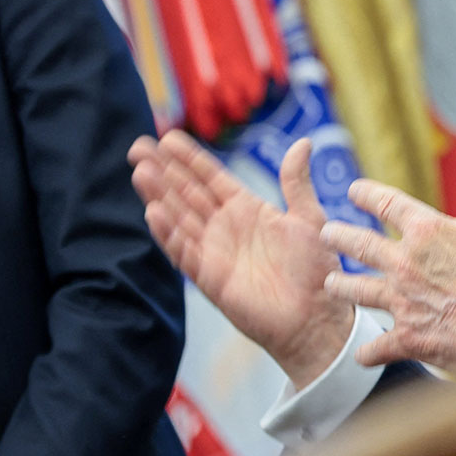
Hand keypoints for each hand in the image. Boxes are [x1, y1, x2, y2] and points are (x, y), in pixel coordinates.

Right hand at [128, 131, 353, 386]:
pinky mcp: (210, 278)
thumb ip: (296, 182)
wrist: (318, 318)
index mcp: (246, 209)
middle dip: (163, 170)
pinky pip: (184, 253)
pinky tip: (153, 213)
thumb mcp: (309, 218)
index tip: (168, 137)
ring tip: (141, 172)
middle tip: (138, 146)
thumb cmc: (316, 271)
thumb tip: (303, 142)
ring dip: (159, 196)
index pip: (210, 177)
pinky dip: (169, 234)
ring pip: (179, 218)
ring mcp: (214, 252)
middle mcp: (224, 227)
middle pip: (186, 192)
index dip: (189, 158)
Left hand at [319, 141, 455, 377]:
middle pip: (360, 245)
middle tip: (325, 233)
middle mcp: (405, 264)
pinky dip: (368, 352)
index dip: (366, 194)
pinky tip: (361, 353)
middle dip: (338, 237)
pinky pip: (377, 346)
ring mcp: (402, 302)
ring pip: (357, 291)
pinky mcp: (408, 338)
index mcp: (426, 232)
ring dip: (341, 286)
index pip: (386, 204)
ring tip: (330, 282)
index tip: (354, 191)